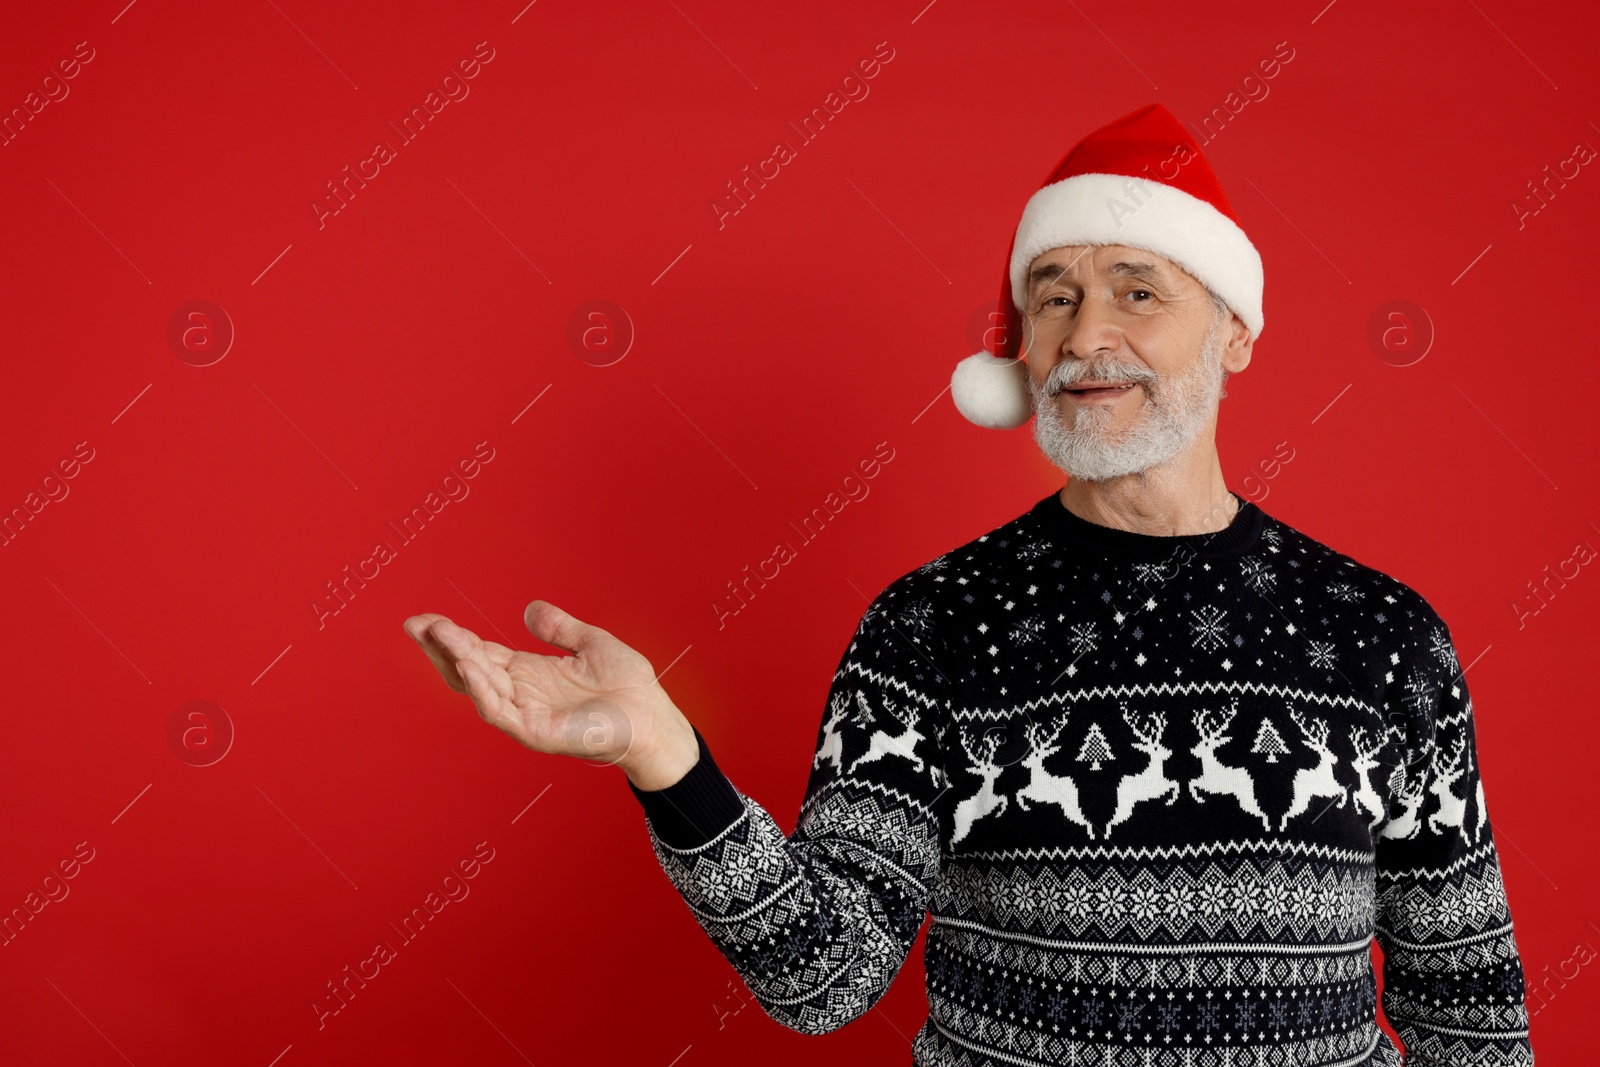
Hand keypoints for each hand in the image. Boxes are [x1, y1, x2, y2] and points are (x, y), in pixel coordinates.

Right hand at [403, 600, 698, 788]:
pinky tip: (470, 665)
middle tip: (415, 624)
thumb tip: (530, 608)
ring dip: (457, 660)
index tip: (426, 619)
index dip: (452, 636)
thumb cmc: (627, 686)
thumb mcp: (590, 643)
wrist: (653, 717)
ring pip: (478, 688)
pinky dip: (482, 688)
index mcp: (529, 673)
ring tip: (440, 634)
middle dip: (440, 647)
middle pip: (468, 670)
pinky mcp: (535, 732)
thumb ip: (559, 628)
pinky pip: (500, 711)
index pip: (479, 653)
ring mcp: (525, 715)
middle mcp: (520, 694)